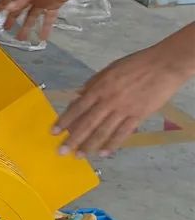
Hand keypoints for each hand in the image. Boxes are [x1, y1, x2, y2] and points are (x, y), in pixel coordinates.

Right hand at [0, 0, 96, 41]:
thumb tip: (8, 9)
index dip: (3, 4)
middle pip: (20, 9)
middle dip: (13, 19)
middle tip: (6, 28)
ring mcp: (44, 0)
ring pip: (32, 16)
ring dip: (27, 27)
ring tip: (22, 38)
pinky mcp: (55, 3)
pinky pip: (48, 18)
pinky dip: (46, 27)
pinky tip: (43, 37)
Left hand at [54, 41, 190, 156]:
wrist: (164, 64)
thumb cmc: (137, 64)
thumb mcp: (110, 69)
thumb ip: (93, 83)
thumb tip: (77, 95)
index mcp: (99, 88)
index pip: (77, 108)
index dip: (64, 121)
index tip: (54, 132)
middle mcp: (108, 100)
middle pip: (87, 123)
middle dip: (73, 139)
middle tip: (62, 151)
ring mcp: (123, 109)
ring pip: (103, 131)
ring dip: (89, 145)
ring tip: (79, 155)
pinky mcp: (138, 115)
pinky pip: (122, 133)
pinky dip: (112, 144)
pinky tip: (103, 153)